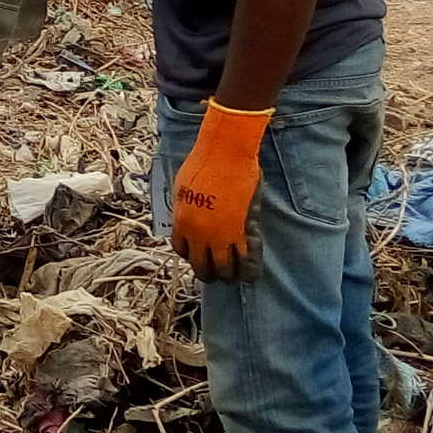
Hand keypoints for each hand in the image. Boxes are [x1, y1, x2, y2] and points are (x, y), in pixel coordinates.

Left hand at [169, 102, 271, 281]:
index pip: (181, 250)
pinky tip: (250, 273)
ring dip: (227, 275)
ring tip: (233, 279)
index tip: (196, 254)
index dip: (190, 254)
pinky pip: (244, 257)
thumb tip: (188, 214)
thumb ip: (185, 206)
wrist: (224, 153)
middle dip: (207, 273)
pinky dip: (247, 267)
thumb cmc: (203, 163)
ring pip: (223, 267)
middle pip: (200, 265)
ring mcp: (220, 234)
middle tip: (214, 276)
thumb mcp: (183, 187)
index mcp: (181, 222)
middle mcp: (198, 233)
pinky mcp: (241, 229)